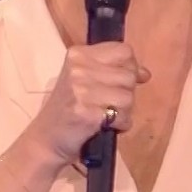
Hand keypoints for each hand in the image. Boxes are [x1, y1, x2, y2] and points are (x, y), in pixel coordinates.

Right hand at [26, 42, 151, 164]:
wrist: (46, 140)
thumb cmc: (67, 110)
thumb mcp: (84, 81)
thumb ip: (113, 71)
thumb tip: (145, 73)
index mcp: (78, 55)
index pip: (124, 51)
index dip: (131, 67)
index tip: (124, 82)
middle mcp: (79, 69)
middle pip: (129, 75)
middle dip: (126, 93)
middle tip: (107, 104)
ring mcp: (82, 91)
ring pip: (128, 97)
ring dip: (123, 112)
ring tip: (105, 116)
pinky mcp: (88, 113)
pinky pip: (123, 116)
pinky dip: (120, 125)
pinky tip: (105, 126)